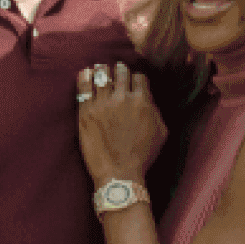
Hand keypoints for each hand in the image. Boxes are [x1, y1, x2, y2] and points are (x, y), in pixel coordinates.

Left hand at [76, 61, 162, 186]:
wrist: (119, 173)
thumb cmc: (142, 156)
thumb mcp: (160, 133)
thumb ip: (155, 111)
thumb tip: (148, 98)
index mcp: (142, 101)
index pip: (139, 77)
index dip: (135, 77)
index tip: (131, 80)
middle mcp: (123, 98)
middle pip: (120, 72)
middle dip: (119, 70)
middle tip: (116, 71)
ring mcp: (102, 103)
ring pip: (101, 75)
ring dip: (101, 70)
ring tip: (99, 69)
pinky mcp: (86, 111)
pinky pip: (83, 87)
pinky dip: (84, 77)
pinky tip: (85, 73)